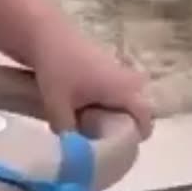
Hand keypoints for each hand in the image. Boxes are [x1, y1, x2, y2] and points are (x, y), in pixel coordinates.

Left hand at [33, 34, 154, 138]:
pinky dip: (102, 103)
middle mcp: (131, 81)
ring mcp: (121, 72)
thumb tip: (72, 155)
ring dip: (109, 115)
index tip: (113, 148)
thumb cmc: (57, 70)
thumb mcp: (57, 107)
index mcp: (126, 91)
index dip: (133, 138)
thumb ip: (68, 134)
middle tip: (97, 138)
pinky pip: (114, 93)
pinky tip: (80, 107)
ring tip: (85, 123)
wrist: (45, 35)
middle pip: (135, 113)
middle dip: (119, 128)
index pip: (146, 121)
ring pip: (124, 103)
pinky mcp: (108, 68)